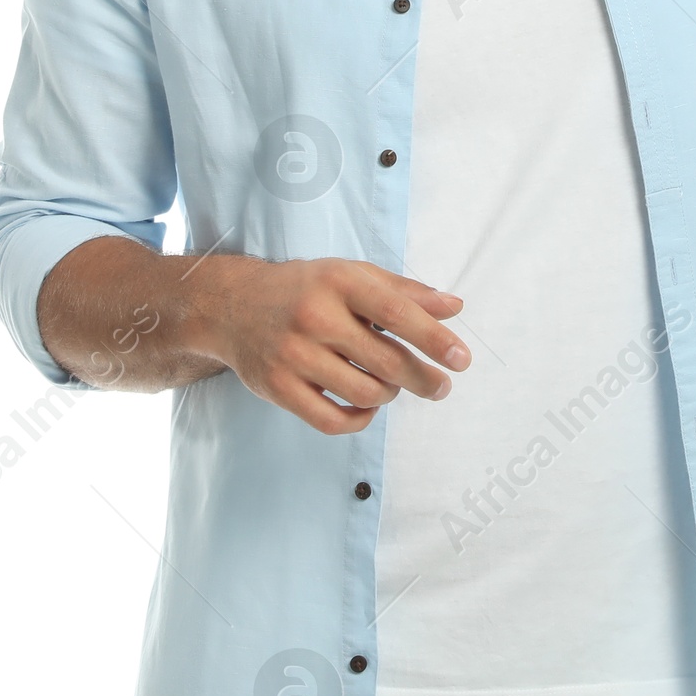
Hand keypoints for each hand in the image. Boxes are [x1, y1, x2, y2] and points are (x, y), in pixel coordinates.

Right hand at [200, 256, 469, 435]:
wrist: (234, 306)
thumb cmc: (307, 289)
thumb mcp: (354, 275)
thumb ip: (405, 292)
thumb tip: (454, 307)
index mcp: (339, 282)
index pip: (396, 313)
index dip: (433, 338)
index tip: (462, 359)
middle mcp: (315, 317)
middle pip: (385, 361)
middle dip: (423, 378)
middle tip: (441, 385)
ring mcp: (293, 355)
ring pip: (363, 392)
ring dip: (389, 394)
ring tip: (392, 385)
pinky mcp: (278, 388)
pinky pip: (332, 420)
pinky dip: (359, 419)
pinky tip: (367, 407)